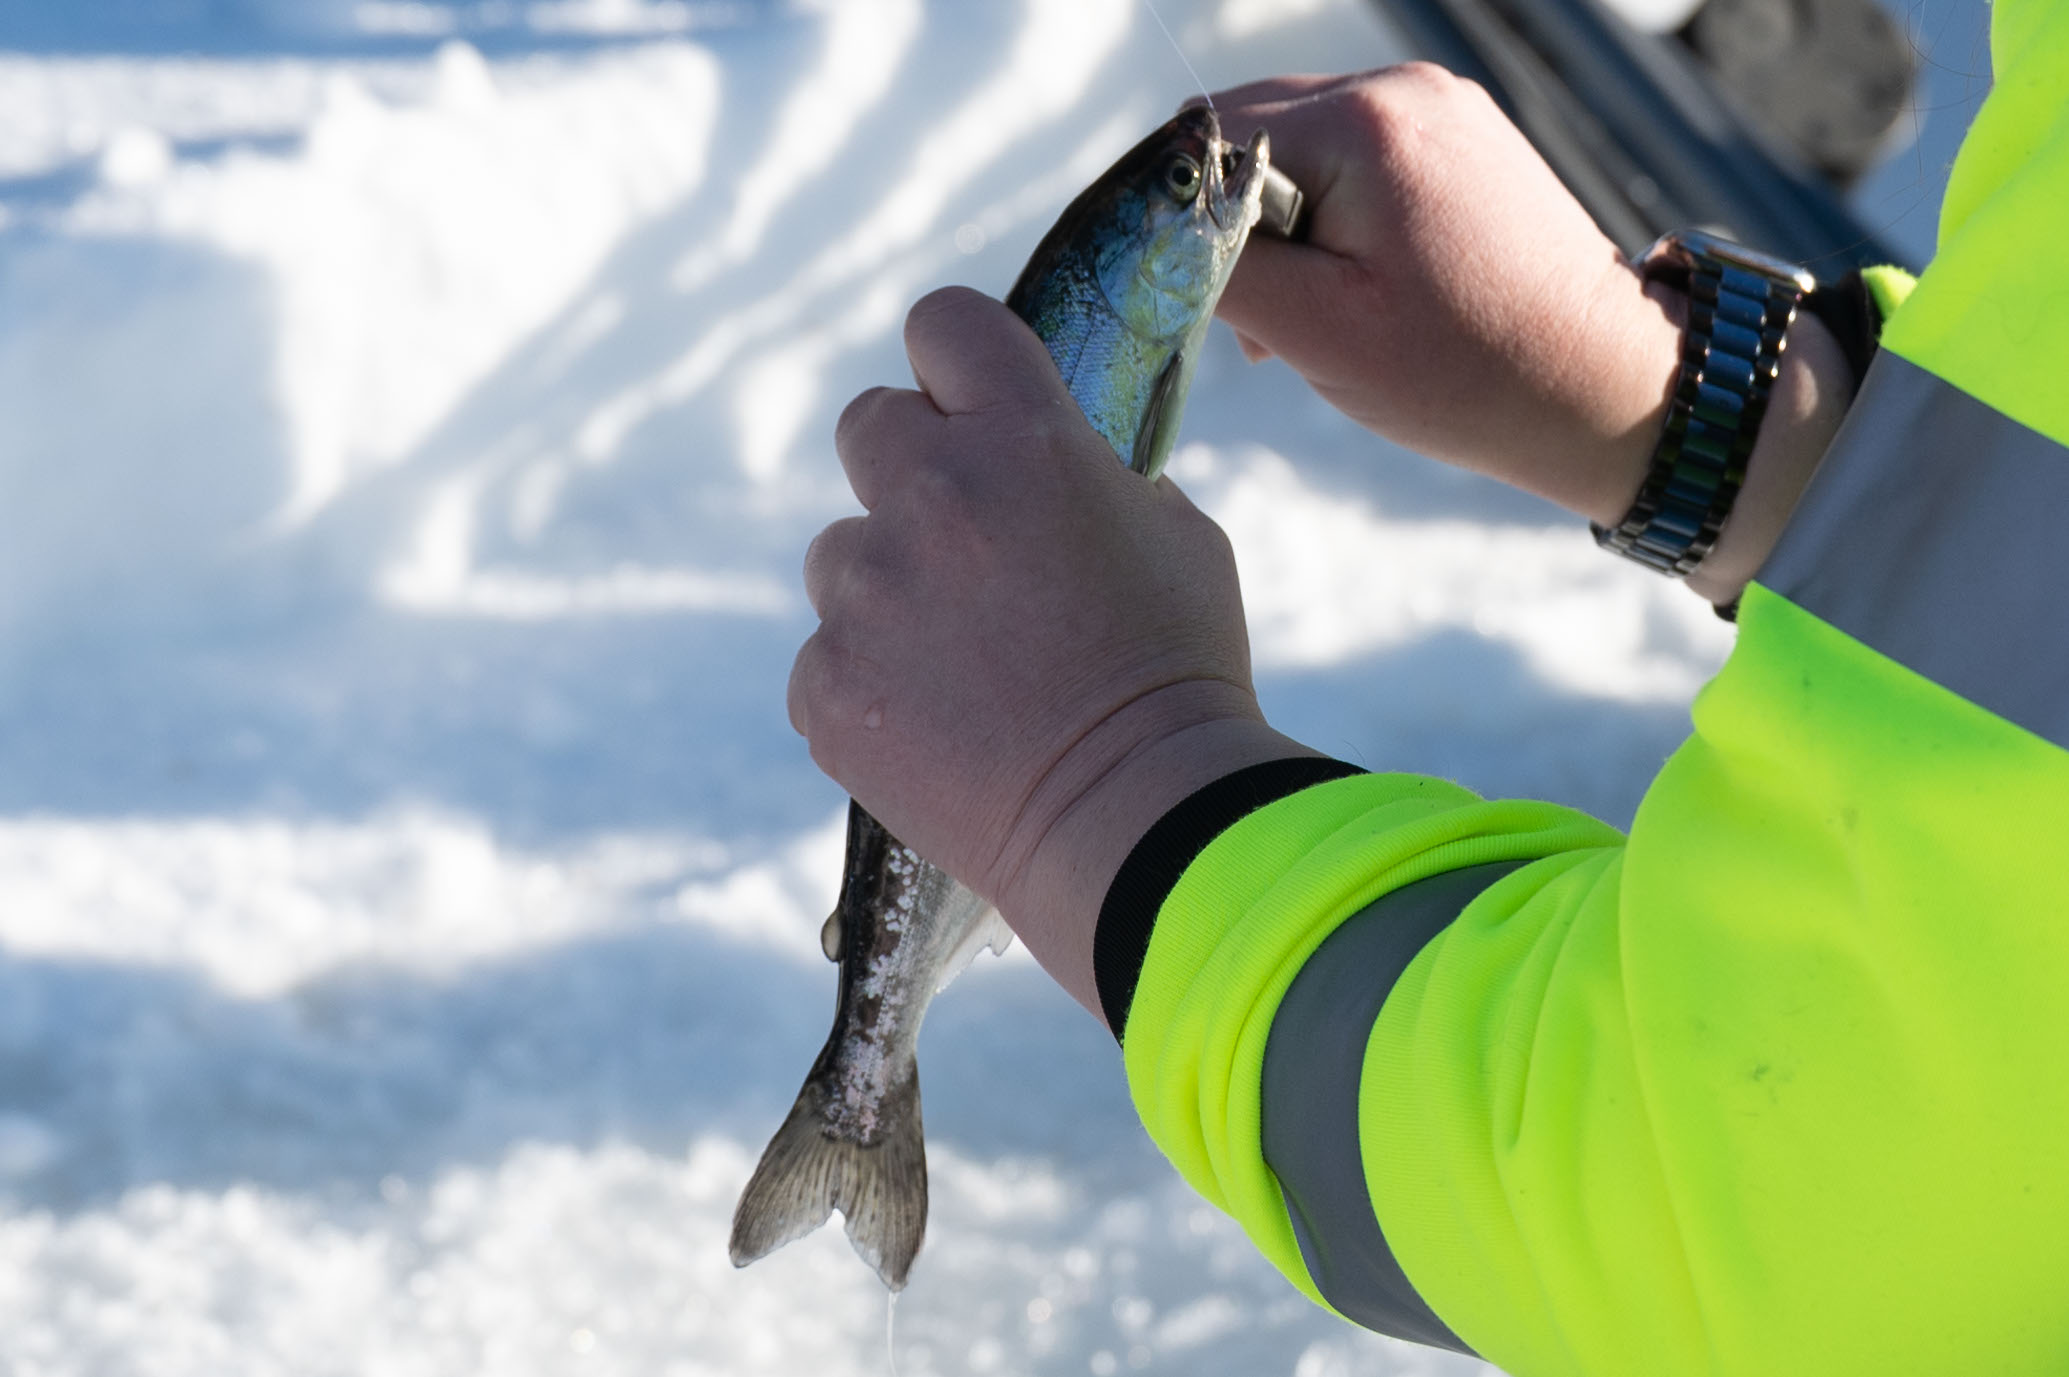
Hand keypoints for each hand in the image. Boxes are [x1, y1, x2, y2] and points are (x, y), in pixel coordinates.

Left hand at [791, 287, 1315, 1018]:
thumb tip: (1053, 463)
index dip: (954, 359)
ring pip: (840, 555)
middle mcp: (929, 498)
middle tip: (963, 542)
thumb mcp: (1176, 535)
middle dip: (909, 469)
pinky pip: (827, 658)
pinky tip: (938, 723)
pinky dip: (869, 684)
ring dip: (887, 588)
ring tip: (962, 661)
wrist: (1137, 822)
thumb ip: (1094, 475)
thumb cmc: (1178, 676)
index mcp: (1023, 440)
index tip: (964, 396)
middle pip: (867, 425)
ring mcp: (866, 597)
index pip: (943, 323)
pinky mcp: (827, 687)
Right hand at [1205, 64, 1681, 520]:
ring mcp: (1439, 104)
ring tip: (1318, 316)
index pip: (1211, 141)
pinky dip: (1332, 217)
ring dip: (1283, 225)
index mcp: (1363, 122)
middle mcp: (1402, 86)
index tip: (1209, 300)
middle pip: (1254, 131)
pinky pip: (1355, 157)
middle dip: (1236, 223)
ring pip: (1301, 146)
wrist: (1602, 386)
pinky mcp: (1460, 134)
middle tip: (1266, 322)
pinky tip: (1355, 288)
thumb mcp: (1318, 332)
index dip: (1186, 221)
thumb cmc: (1464, 373)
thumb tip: (1152, 228)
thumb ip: (1220, 265)